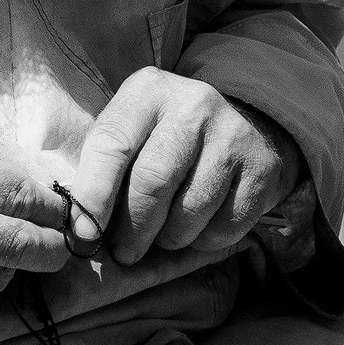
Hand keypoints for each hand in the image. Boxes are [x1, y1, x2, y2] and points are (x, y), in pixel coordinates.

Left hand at [68, 67, 301, 264]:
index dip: (93, 196)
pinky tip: (197, 230)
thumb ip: (102, 166)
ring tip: (160, 239)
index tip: (83, 234)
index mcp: (147, 92)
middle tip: (122, 253)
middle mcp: (193, 105)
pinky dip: (205, 241)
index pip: (111, 146)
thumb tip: (79, 226)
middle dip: (131, 229)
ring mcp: (233, 135)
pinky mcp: (264, 167)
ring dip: (169, 239)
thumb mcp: (130, 131)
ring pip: (190, 210)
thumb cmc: (164, 137)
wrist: (244, 121)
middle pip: (152, 182)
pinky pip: (226, 225)